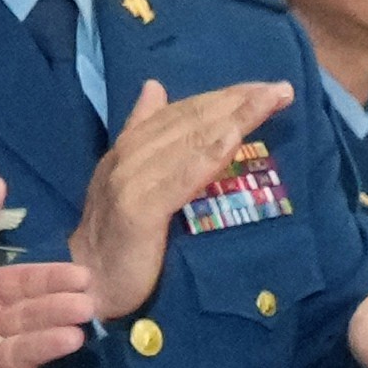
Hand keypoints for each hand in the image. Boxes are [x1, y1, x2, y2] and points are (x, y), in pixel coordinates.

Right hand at [74, 78, 299, 319]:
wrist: (86, 281)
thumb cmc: (116, 237)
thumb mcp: (129, 178)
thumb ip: (143, 133)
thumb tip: (154, 86)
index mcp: (131, 146)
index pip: (183, 111)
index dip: (224, 96)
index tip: (266, 88)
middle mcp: (130, 156)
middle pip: (192, 119)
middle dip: (239, 101)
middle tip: (282, 90)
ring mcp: (132, 181)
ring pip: (190, 140)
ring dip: (233, 118)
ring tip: (269, 101)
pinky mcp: (139, 211)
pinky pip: (180, 178)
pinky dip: (207, 156)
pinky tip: (234, 139)